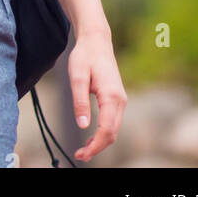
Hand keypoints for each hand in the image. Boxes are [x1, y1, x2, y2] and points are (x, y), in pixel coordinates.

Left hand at [67, 28, 126, 161]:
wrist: (96, 40)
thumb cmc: (85, 56)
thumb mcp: (77, 76)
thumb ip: (80, 101)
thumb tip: (83, 126)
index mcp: (111, 96)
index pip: (106, 130)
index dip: (95, 146)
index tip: (81, 154)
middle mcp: (120, 100)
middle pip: (112, 134)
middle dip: (97, 148)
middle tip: (79, 155)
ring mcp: (120, 100)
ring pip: (114, 129)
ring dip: (100, 142)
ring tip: (83, 150)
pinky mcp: (117, 99)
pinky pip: (113, 121)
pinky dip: (103, 133)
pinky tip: (91, 136)